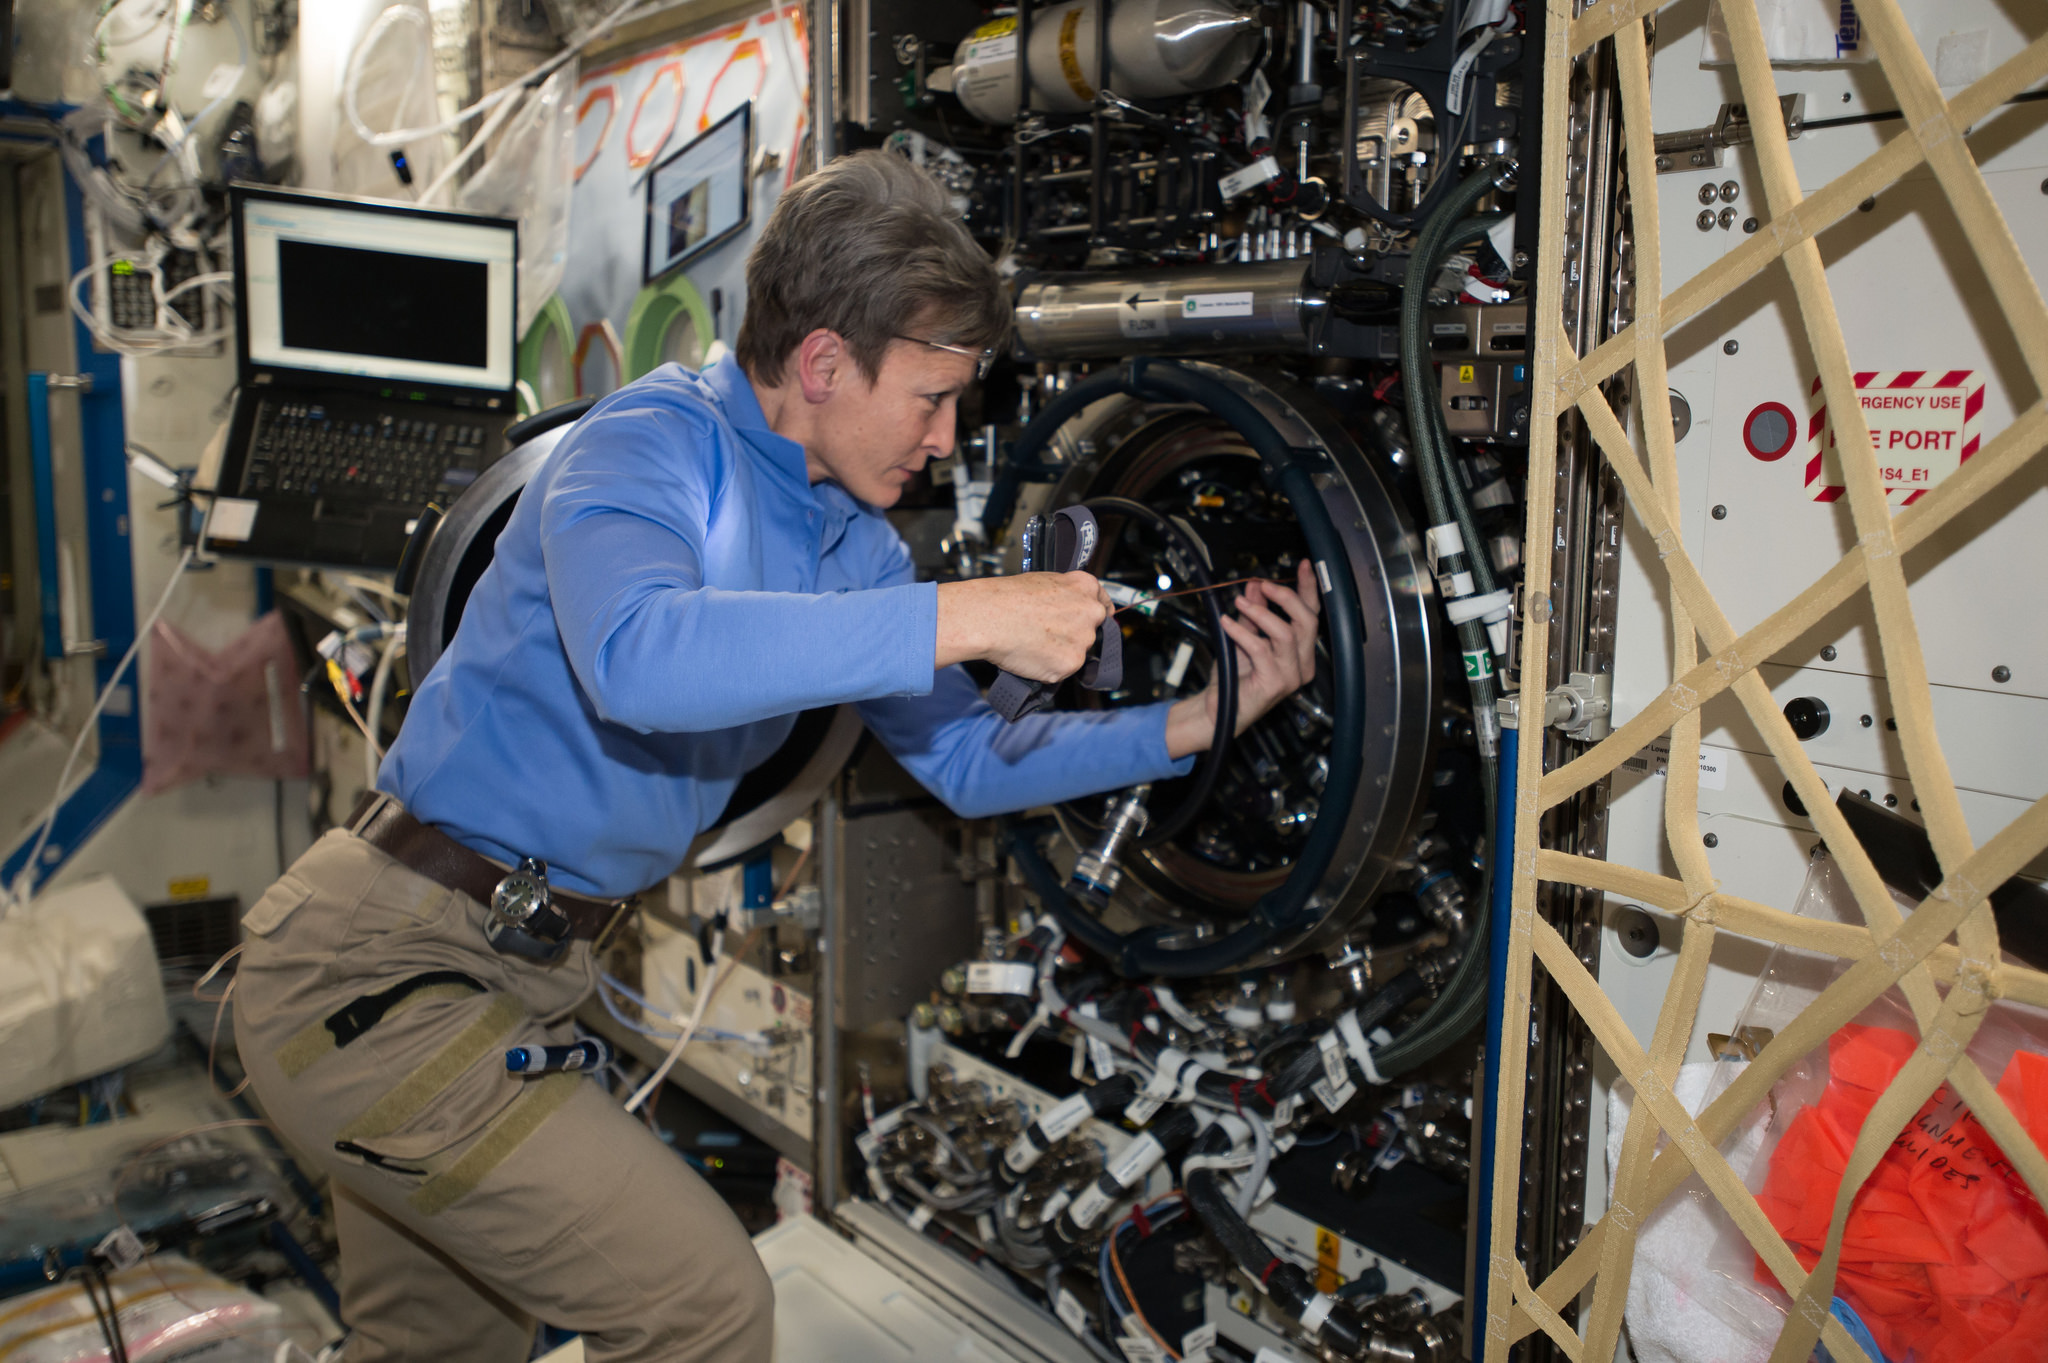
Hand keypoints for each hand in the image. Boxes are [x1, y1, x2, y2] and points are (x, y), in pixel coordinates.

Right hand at [936, 571, 1113, 682]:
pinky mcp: (1070, 664)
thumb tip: (1065, 609)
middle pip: (1091, 633)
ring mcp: (1083, 640)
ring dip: (1059, 654)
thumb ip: (1065, 596)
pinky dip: (1047, 669)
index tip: (1087, 625)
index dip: (1093, 618)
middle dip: (1074, 637)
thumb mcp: (1044, 581)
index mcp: (1086, 587)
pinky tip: (1029, 656)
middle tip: (1047, 636)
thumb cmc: (1007, 597)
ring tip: (1032, 644)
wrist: (988, 617)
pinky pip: (1061, 671)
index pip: (1105, 607)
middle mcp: (1091, 613)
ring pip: (1076, 654)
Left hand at [1165, 559, 1320, 758]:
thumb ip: (1253, 613)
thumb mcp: (1243, 637)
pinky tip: (1227, 624)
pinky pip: (1262, 648)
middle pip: (1308, 621)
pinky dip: (1242, 632)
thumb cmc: (1233, 679)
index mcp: (1300, 653)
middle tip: (1264, 585)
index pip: (1311, 615)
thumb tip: (1255, 585)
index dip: (1309, 589)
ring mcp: (1291, 676)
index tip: (1304, 566)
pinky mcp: (1275, 683)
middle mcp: (1302, 664)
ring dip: (1262, 613)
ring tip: (1240, 603)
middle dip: (1286, 597)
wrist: (1217, 709)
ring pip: (1288, 634)